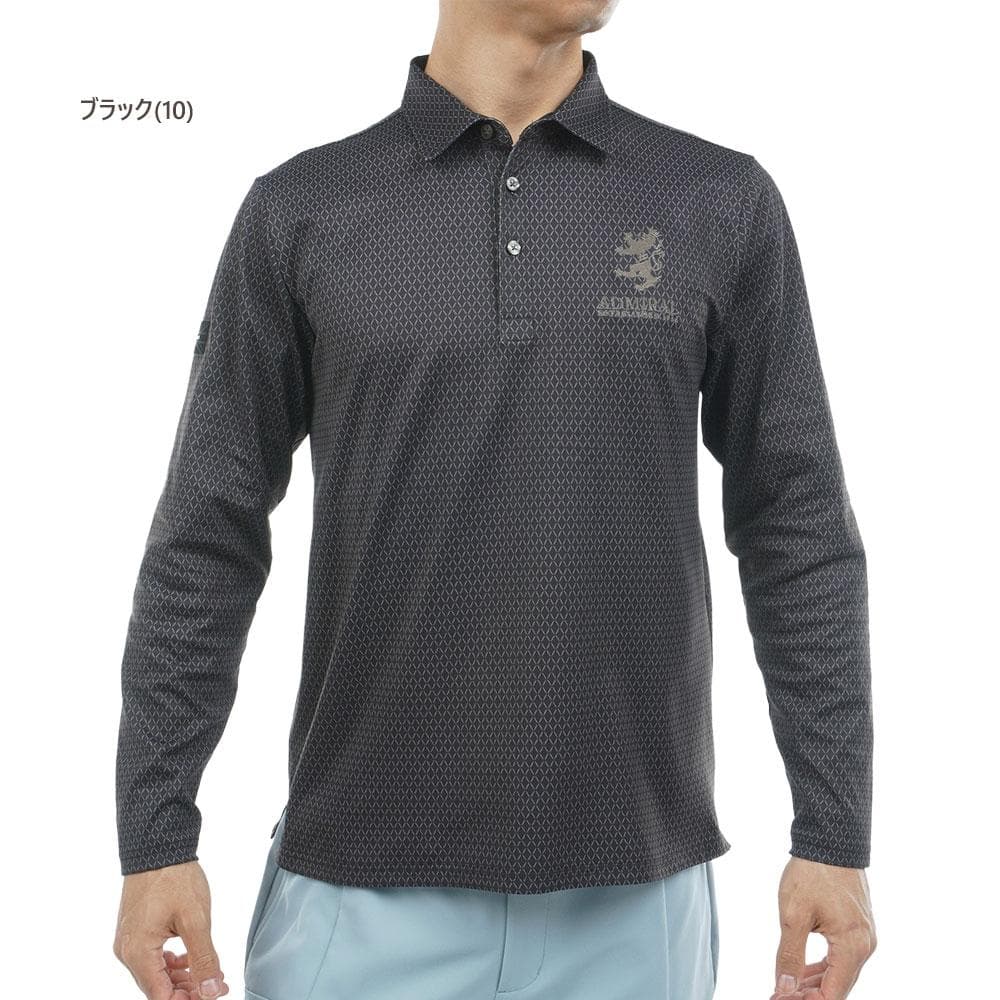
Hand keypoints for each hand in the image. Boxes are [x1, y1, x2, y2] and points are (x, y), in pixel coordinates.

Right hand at [113, 860, 229, 999]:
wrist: (159, 845)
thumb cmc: (174, 877)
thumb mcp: (196, 920)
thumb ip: (204, 959)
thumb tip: (212, 990)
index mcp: (137, 953)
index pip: (161, 996)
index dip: (188, 999)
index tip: (214, 994)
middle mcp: (127, 951)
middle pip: (157, 988)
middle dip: (187, 990)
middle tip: (217, 984)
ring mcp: (128, 941)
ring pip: (155, 974)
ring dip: (181, 978)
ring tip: (209, 973)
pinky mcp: (135, 931)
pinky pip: (152, 958)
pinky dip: (171, 963)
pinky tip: (190, 958)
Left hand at [769, 856, 876, 998]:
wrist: (831, 839)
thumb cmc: (812, 873)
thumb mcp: (793, 915)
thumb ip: (790, 956)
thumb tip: (784, 988)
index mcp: (853, 948)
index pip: (832, 994)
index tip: (778, 998)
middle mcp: (865, 946)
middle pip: (837, 987)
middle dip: (808, 995)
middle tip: (778, 994)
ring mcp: (864, 936)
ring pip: (839, 972)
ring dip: (813, 983)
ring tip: (785, 987)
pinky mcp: (857, 926)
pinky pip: (841, 956)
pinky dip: (822, 966)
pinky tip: (802, 971)